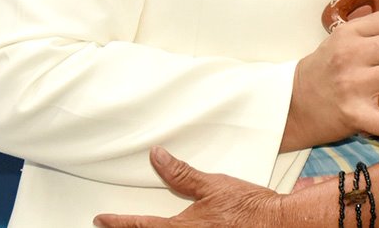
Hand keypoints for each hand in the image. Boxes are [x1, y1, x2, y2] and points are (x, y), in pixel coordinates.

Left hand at [94, 147, 280, 226]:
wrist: (276, 223)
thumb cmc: (249, 206)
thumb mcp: (213, 184)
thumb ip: (182, 174)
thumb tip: (157, 158)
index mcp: (182, 227)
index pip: (140, 224)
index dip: (118, 221)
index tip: (102, 218)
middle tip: (112, 226)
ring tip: (140, 227)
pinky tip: (178, 227)